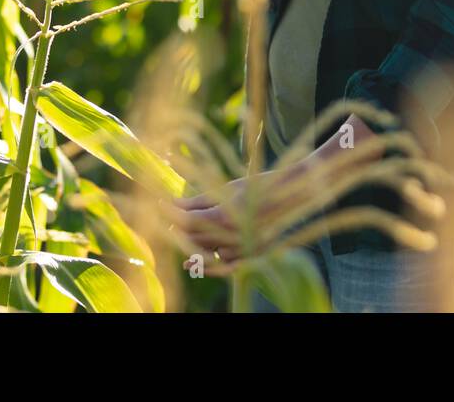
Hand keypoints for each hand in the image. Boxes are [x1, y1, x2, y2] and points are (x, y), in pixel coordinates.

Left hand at [166, 164, 312, 274]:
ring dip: (190, 246)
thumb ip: (198, 201)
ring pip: (207, 254)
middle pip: (194, 239)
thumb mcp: (227, 189)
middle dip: (178, 229)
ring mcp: (243, 249)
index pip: (187, 220)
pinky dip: (210, 265)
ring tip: (179, 237)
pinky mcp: (252, 255)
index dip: (170, 213)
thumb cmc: (259, 185)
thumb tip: (171, 204)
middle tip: (168, 218)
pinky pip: (225, 267)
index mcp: (224, 216)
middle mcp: (232, 237)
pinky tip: (196, 262)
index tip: (160, 204)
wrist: (293, 194)